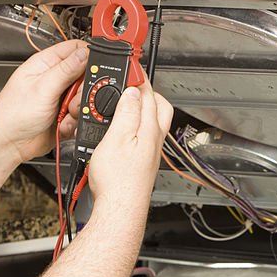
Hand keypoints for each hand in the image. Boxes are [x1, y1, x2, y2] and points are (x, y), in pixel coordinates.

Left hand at [0, 40, 88, 162]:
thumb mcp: (42, 88)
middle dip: (83, 90)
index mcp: (45, 64)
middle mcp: (54, 79)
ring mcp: (60, 97)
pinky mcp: (65, 114)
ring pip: (85, 97)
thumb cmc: (12, 115)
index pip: (76, 49)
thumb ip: (66, 70)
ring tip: (65, 114)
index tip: (90, 72)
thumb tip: (85, 53)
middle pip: (85, 75)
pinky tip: (62, 124)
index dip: (88, 57)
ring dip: (78, 108)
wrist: (8, 145)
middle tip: (72, 99)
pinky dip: (75, 122)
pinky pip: (81, 114)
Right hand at [86, 80, 173, 204]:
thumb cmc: (119, 181)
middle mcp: (154, 140)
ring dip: (141, 109)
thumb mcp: (118, 138)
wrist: (120, 209)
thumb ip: (127, 112)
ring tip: (126, 103)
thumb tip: (133, 91)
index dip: (139, 78)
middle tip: (133, 84)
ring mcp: (150, 152)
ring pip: (152, 122)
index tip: (132, 67)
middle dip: (147, 93)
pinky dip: (135, 127)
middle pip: (158, 107)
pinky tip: (123, 131)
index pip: (149, 95)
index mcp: (150, 129)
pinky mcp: (143, 163)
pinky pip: (144, 137)